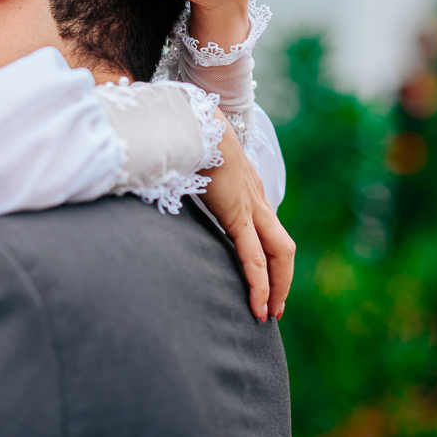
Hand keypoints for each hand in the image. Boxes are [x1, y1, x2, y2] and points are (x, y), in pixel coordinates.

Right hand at [198, 109, 294, 322]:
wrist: (195, 123)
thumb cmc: (186, 135)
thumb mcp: (188, 159)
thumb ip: (181, 171)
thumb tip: (156, 171)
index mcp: (244, 187)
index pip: (264, 226)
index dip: (265, 252)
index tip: (259, 272)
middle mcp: (255, 199)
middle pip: (280, 245)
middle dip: (281, 278)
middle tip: (275, 306)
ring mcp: (251, 207)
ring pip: (277, 255)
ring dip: (277, 286)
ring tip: (268, 313)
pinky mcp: (239, 217)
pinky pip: (254, 259)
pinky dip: (260, 285)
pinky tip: (259, 307)